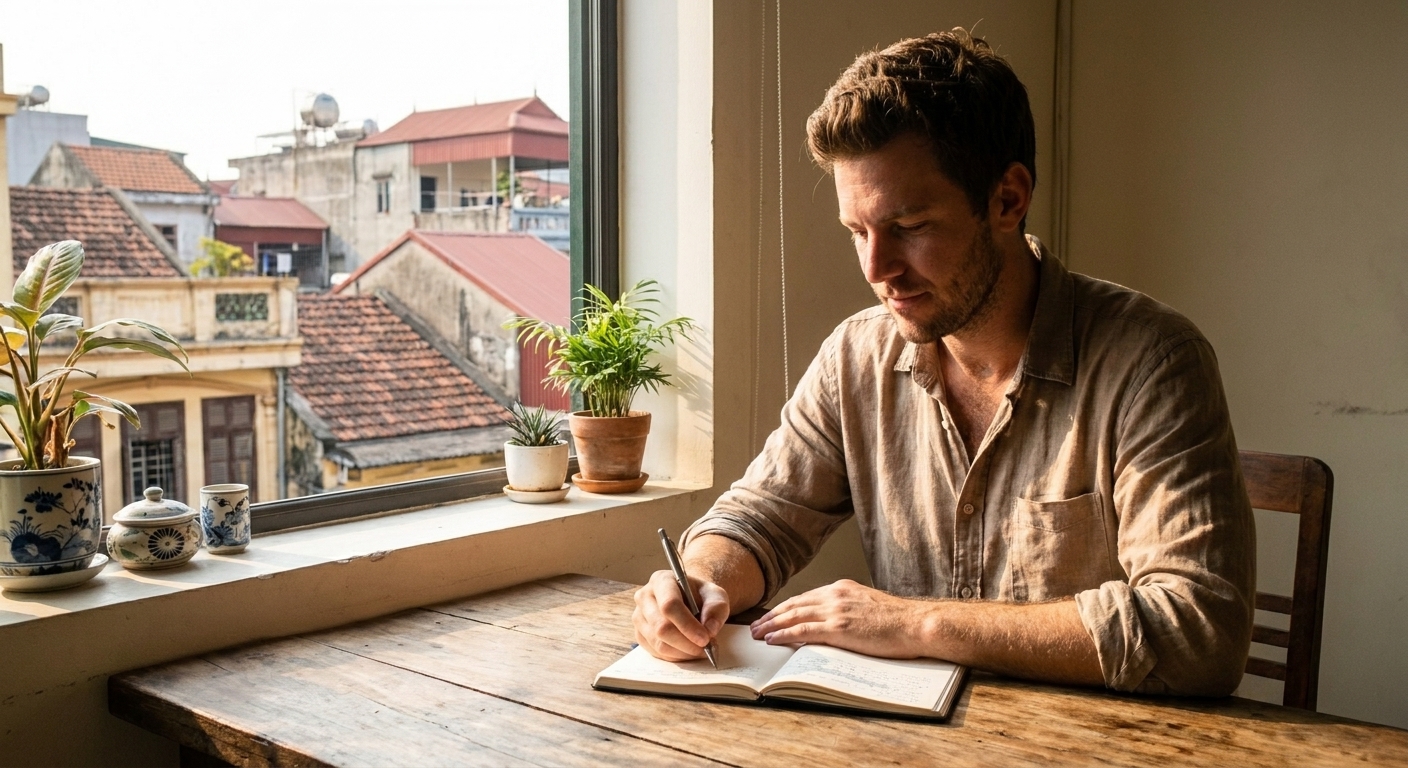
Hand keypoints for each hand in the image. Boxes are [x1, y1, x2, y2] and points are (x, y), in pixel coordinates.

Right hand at [633, 569, 729, 661]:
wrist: (689, 599)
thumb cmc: (700, 596)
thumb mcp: (716, 595)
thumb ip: (716, 608)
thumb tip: (710, 629)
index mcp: (662, 580)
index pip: (669, 605)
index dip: (687, 625)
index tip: (705, 638)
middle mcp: (645, 597)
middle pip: (661, 627)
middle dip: (687, 643)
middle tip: (706, 647)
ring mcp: (639, 616)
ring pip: (658, 643)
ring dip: (683, 652)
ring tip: (700, 649)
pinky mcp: (639, 634)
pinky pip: (656, 652)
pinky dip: (676, 656)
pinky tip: (688, 650)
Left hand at [749, 579, 927, 657]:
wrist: (915, 624)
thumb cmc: (899, 621)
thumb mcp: (868, 606)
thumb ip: (849, 609)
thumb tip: (835, 622)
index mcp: (843, 589)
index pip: (806, 597)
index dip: (786, 608)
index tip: (773, 615)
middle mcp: (835, 595)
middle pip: (795, 605)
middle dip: (773, 616)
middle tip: (756, 625)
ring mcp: (836, 611)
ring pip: (794, 616)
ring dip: (771, 625)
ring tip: (757, 633)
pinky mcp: (838, 628)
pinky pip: (803, 630)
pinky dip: (783, 634)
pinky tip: (772, 639)